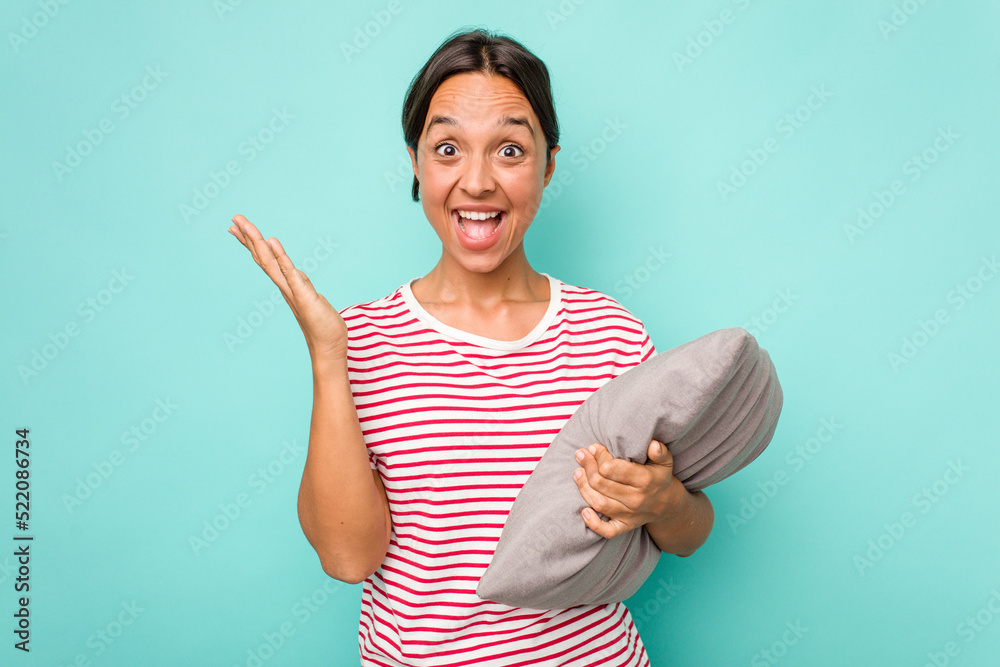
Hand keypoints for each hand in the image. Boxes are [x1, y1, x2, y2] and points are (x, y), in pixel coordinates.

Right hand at [228, 214, 347, 360]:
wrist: (329, 347)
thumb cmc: (322, 324)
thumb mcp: (310, 296)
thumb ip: (301, 283)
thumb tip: (295, 272)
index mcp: (286, 284)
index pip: (266, 260)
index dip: (252, 243)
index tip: (237, 227)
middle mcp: (285, 286)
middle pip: (263, 258)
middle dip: (249, 237)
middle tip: (234, 218)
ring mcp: (292, 291)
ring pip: (271, 263)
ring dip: (259, 243)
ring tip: (246, 225)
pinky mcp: (304, 296)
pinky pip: (291, 274)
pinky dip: (281, 258)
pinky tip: (272, 243)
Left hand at [572, 439, 684, 538]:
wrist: (667, 505)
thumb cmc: (659, 478)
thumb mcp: (665, 462)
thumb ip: (660, 452)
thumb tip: (652, 444)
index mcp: (644, 480)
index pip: (612, 468)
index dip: (599, 456)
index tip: (594, 447)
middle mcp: (636, 499)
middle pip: (601, 483)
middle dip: (587, 467)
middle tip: (581, 455)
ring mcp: (629, 515)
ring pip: (599, 502)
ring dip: (583, 487)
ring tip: (577, 473)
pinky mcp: (624, 526)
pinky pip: (606, 531)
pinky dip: (593, 523)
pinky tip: (584, 511)